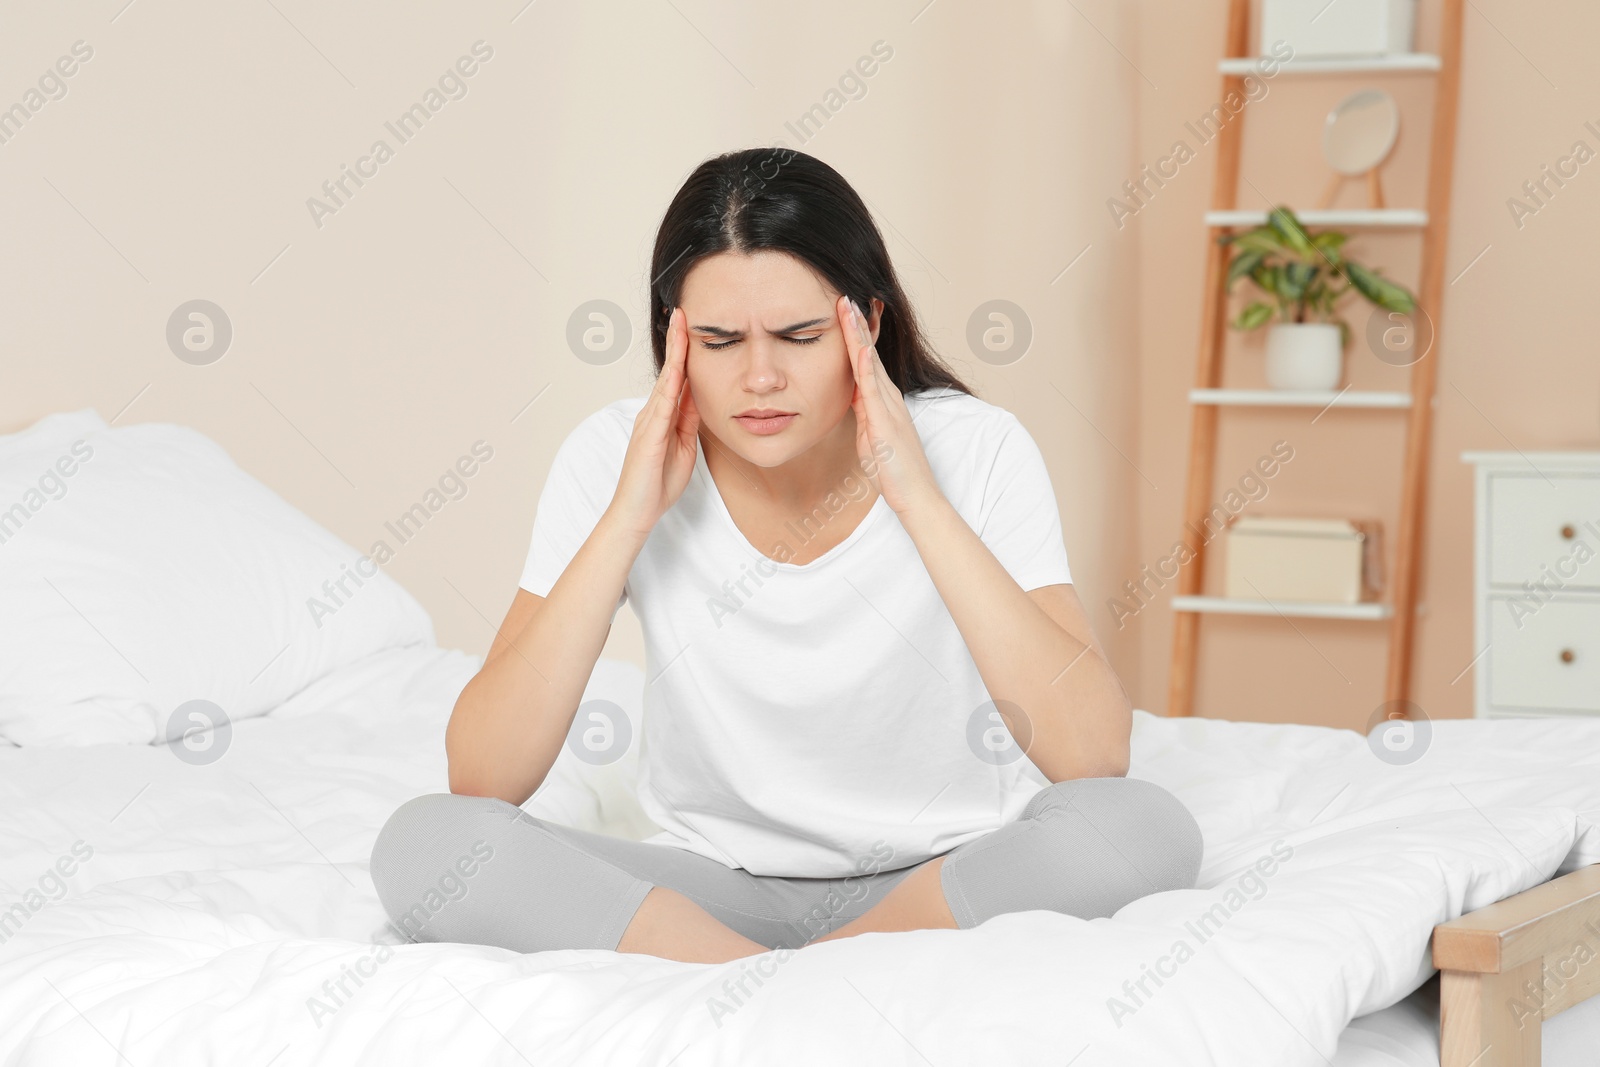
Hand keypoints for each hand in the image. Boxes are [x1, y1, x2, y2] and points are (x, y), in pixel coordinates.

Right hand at [609, 307, 700, 536]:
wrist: (637, 511)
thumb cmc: (658, 483)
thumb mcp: (684, 446)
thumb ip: (689, 422)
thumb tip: (700, 398)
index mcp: (664, 417)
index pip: (678, 378)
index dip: (685, 352)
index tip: (692, 328)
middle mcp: (653, 414)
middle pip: (669, 371)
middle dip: (677, 341)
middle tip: (683, 312)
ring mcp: (649, 423)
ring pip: (665, 381)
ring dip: (674, 353)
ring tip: (680, 326)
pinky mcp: (649, 437)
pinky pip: (662, 406)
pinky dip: (671, 384)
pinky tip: (678, 368)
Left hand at [839, 295, 940, 515]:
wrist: (916, 496)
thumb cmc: (895, 472)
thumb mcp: (871, 437)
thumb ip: (864, 415)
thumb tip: (853, 399)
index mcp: (883, 401)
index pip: (866, 361)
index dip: (856, 335)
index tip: (845, 311)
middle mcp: (888, 398)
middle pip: (868, 353)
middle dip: (857, 324)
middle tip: (845, 295)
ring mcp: (888, 409)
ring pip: (870, 364)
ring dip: (858, 335)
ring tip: (847, 307)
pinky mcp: (885, 424)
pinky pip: (872, 391)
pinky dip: (865, 368)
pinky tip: (858, 350)